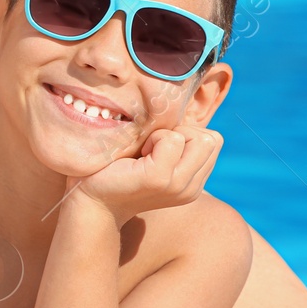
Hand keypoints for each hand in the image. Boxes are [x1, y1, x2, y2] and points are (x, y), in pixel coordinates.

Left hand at [76, 126, 221, 225]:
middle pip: (212, 138)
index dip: (187, 135)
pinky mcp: (158, 178)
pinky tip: (137, 156)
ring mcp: (177, 186)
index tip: (158, 149)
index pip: (214, 141)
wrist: (92, 199)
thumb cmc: (119, 171)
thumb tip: (189, 108)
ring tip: (144, 153)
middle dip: (182, 133)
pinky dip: (154, 138)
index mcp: (194, 184)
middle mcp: (191, 189)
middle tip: (151, 149)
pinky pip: (172, 139)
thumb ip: (179, 144)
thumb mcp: (158, 158)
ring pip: (198, 137)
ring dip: (167, 135)